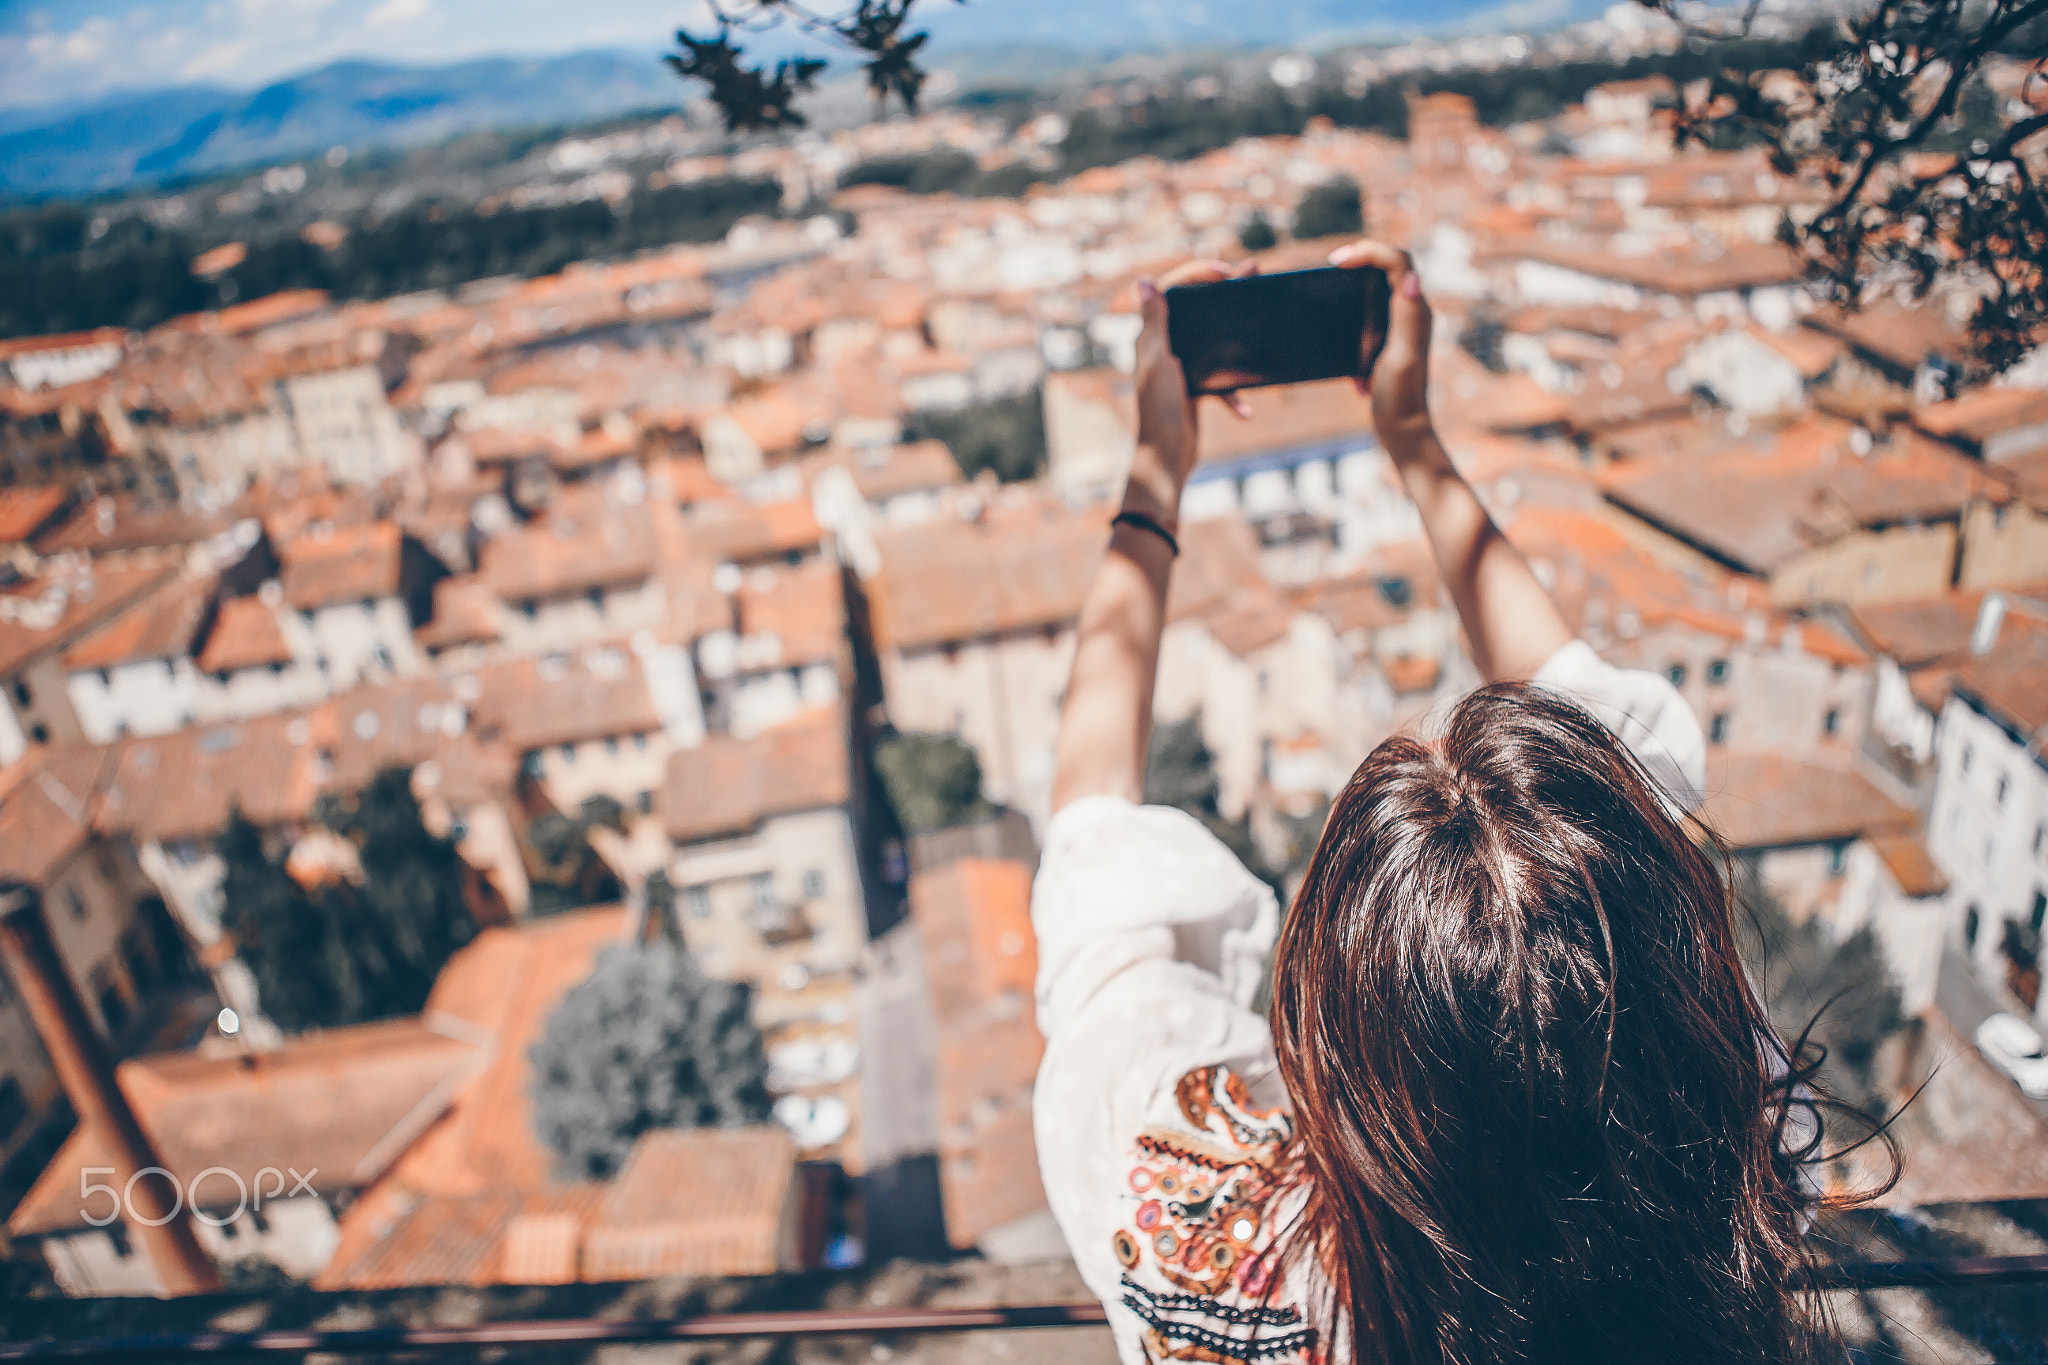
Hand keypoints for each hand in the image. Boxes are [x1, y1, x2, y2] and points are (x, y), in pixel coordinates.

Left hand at [1127, 260, 1254, 522]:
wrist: (1167, 458)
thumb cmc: (1158, 410)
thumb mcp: (1157, 361)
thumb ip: (1153, 322)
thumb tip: (1140, 282)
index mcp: (1152, 336)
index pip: (1172, 290)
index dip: (1197, 274)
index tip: (1225, 273)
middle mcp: (1164, 348)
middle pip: (1197, 309)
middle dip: (1224, 293)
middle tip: (1252, 275)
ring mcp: (1182, 368)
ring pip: (1213, 340)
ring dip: (1236, 334)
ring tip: (1262, 315)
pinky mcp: (1196, 389)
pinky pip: (1222, 379)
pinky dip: (1234, 392)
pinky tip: (1243, 409)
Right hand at [1329, 239, 1434, 462]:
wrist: (1403, 430)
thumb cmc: (1401, 399)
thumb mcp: (1401, 358)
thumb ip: (1407, 319)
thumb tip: (1411, 280)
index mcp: (1416, 312)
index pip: (1398, 261)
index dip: (1369, 251)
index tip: (1338, 262)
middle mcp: (1413, 313)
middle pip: (1391, 266)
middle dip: (1363, 258)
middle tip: (1334, 264)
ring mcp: (1401, 326)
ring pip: (1380, 287)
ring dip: (1356, 282)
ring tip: (1332, 285)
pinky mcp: (1390, 340)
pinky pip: (1371, 313)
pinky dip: (1354, 313)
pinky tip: (1339, 333)